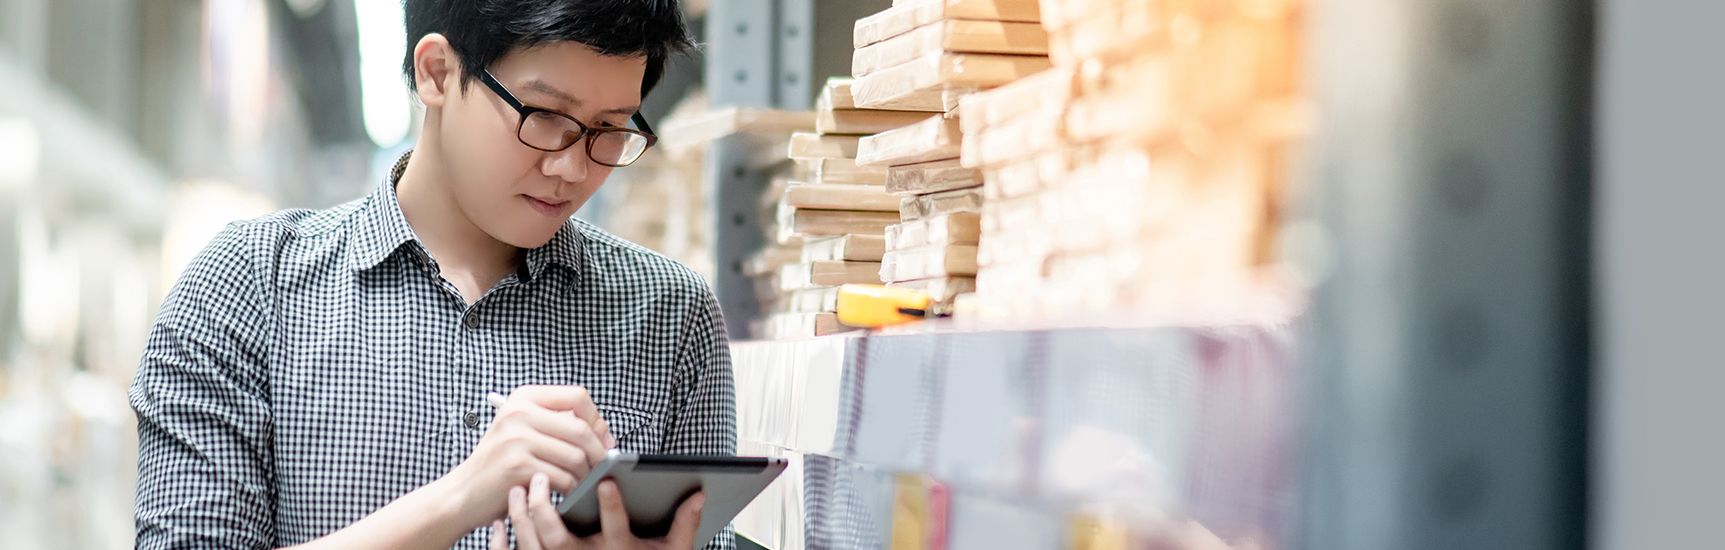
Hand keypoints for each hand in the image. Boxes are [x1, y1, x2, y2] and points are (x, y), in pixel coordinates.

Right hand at [436, 385, 616, 529]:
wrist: (464, 492)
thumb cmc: (500, 463)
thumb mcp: (523, 430)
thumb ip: (558, 423)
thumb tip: (605, 433)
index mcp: (524, 398)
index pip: (578, 396)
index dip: (598, 419)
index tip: (604, 439)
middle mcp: (519, 413)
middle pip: (581, 428)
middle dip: (599, 453)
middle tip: (602, 468)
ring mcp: (517, 439)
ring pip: (576, 456)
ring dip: (585, 475)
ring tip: (581, 482)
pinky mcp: (517, 466)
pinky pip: (563, 478)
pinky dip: (571, 489)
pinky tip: (564, 492)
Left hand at [493, 473, 704, 549]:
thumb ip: (685, 525)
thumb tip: (700, 495)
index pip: (615, 528)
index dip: (611, 505)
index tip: (606, 479)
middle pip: (559, 539)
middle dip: (546, 509)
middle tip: (540, 478)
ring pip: (533, 547)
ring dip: (521, 518)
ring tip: (519, 490)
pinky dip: (502, 544)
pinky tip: (498, 524)